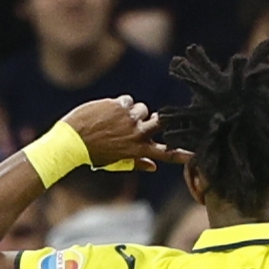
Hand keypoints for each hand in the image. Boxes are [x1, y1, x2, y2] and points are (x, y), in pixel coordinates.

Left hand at [63, 96, 191, 172]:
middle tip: (145, 122)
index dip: (183, 154)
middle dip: (155, 120)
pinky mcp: (120, 106)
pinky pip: (128, 101)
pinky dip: (120, 105)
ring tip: (117, 119)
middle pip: (161, 122)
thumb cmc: (93, 154)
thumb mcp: (116, 162)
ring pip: (143, 109)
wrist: (72, 140)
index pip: (166, 153)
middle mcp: (138, 135)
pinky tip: (107, 112)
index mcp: (139, 151)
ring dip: (134, 112)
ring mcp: (130, 120)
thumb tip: (154, 167)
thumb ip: (136, 162)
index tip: (196, 154)